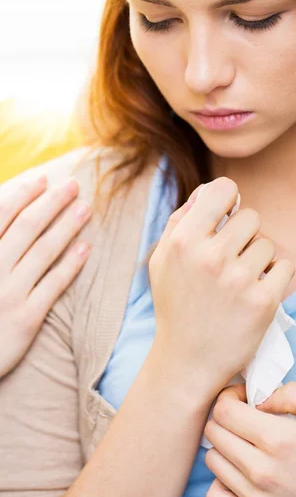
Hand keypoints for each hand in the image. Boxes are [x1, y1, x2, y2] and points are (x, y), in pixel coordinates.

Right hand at [0, 175, 90, 376]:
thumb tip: (9, 215)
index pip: (1, 214)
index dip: (23, 193)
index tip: (43, 178)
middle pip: (26, 227)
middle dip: (52, 202)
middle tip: (74, 185)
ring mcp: (8, 294)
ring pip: (43, 251)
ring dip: (67, 226)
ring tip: (86, 209)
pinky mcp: (25, 318)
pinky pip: (52, 285)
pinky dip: (70, 265)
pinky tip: (86, 248)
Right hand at [149, 178, 294, 400]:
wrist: (188, 361)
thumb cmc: (176, 306)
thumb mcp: (162, 261)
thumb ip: (180, 221)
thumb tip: (208, 191)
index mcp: (184, 241)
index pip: (223, 190)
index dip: (227, 201)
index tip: (226, 218)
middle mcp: (211, 257)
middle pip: (251, 217)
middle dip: (244, 235)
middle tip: (232, 260)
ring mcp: (239, 280)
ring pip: (268, 245)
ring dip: (259, 260)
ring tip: (240, 283)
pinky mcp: (263, 302)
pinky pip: (286, 268)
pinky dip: (276, 278)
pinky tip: (256, 293)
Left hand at [204, 382, 295, 496]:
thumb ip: (291, 394)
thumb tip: (259, 398)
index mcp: (279, 439)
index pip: (224, 410)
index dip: (229, 396)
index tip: (244, 397)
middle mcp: (261, 471)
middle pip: (213, 433)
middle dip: (225, 417)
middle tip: (245, 417)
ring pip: (212, 461)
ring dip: (223, 446)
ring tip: (246, 444)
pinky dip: (221, 480)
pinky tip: (242, 472)